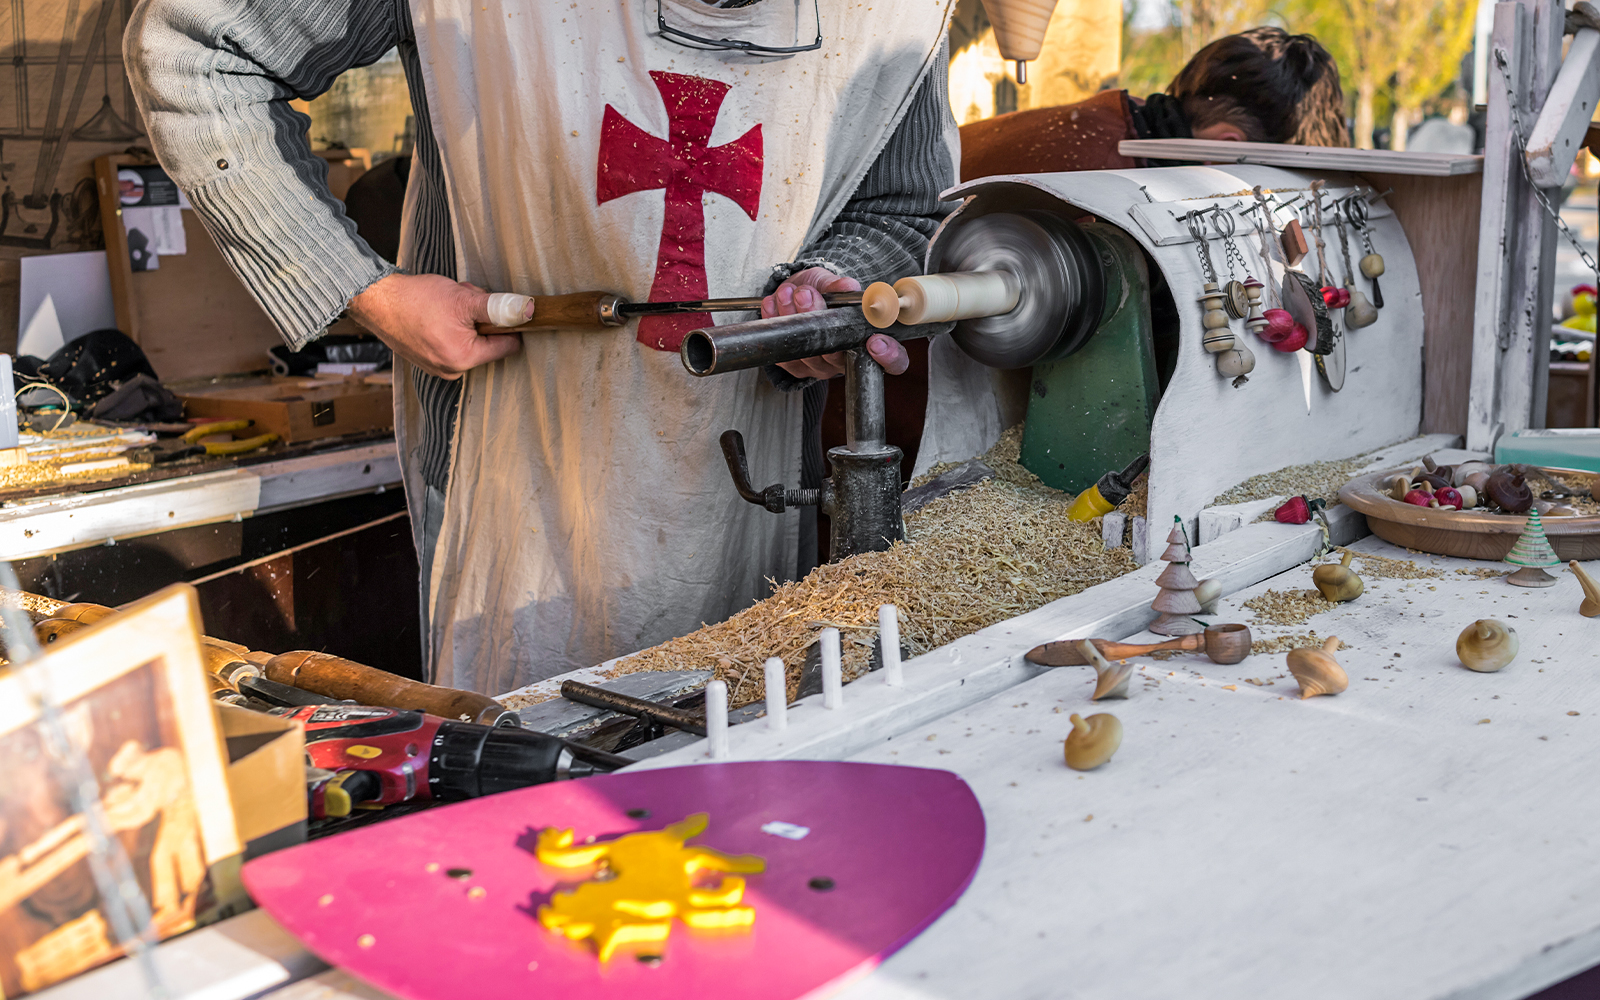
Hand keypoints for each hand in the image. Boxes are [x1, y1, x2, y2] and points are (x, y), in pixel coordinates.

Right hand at [348, 273, 522, 378]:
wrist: (375, 300)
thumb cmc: (416, 299)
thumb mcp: (464, 299)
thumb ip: (498, 308)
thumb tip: (527, 311)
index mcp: (464, 360)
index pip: (508, 346)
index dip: (507, 323)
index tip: (495, 307)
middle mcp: (451, 370)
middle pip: (487, 342)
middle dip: (481, 319)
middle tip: (463, 301)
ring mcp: (437, 367)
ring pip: (469, 340)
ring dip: (465, 320)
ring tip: (446, 306)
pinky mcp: (426, 359)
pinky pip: (451, 342)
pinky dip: (450, 326)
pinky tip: (436, 313)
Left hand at [765, 267, 908, 379]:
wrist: (796, 294)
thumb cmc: (822, 292)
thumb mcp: (831, 283)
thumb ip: (839, 287)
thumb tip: (848, 287)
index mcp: (868, 342)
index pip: (893, 361)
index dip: (889, 356)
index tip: (876, 341)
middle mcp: (846, 359)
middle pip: (836, 354)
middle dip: (817, 319)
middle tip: (806, 293)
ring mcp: (820, 367)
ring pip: (807, 353)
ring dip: (792, 317)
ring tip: (788, 292)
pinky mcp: (796, 368)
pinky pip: (784, 354)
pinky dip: (776, 324)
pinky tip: (774, 305)